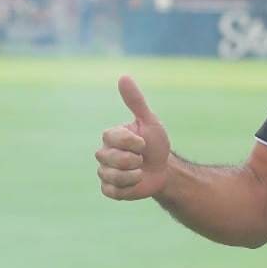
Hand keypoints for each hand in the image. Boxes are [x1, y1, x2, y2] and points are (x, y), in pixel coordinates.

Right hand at [96, 76, 172, 200]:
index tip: (143, 142)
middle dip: (136, 159)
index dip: (135, 143)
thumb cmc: (156, 144)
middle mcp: (103, 153)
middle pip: (115, 158)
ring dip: (134, 174)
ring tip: (139, 171)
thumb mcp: (150, 121)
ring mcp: (104, 172)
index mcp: (110, 136)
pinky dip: (130, 188)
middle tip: (142, 158)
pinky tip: (135, 182)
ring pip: (114, 176)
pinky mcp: (108, 189)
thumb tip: (123, 76)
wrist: (163, 170)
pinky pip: (114, 191)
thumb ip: (136, 101)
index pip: (117, 139)